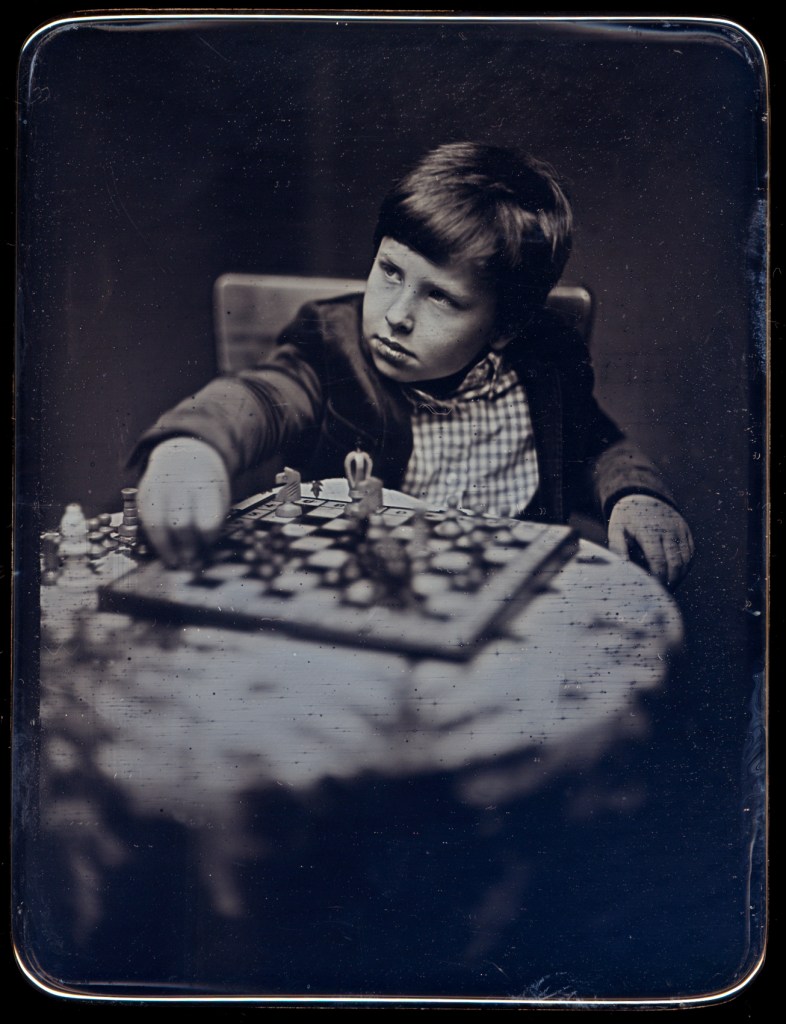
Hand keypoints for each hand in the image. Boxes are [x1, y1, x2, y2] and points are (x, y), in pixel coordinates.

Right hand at [137, 437, 230, 566]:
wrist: (183, 456)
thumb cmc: (205, 485)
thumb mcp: (218, 497)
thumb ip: (211, 522)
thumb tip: (202, 555)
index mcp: (206, 485)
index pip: (207, 520)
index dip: (207, 538)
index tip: (208, 546)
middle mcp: (179, 485)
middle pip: (181, 524)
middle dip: (186, 547)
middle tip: (190, 560)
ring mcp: (157, 488)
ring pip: (157, 525)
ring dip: (166, 548)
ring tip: (174, 561)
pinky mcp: (141, 494)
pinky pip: (144, 521)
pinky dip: (153, 538)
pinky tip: (162, 548)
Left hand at [607, 494, 693, 586]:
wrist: (642, 496)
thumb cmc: (626, 518)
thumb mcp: (616, 529)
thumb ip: (617, 548)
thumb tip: (623, 569)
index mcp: (649, 530)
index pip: (658, 561)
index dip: (657, 579)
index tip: (652, 590)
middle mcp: (668, 529)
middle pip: (675, 563)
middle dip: (670, 582)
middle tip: (661, 594)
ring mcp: (680, 529)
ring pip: (686, 560)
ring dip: (679, 577)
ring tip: (668, 589)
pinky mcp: (686, 530)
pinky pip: (691, 553)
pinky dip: (685, 567)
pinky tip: (675, 576)